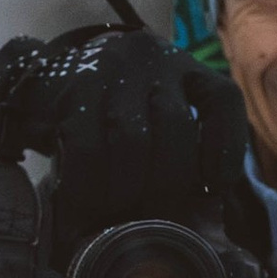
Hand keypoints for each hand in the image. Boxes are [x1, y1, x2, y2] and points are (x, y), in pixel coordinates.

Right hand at [2, 27, 246, 242]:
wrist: (50, 78)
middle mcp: (153, 60)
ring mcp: (112, 70)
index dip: (226, 149)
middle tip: (159, 215)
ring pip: (132, 138)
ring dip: (129, 187)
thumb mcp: (158, 114)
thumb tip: (207, 217)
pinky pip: (87, 147)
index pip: (222, 100)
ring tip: (121, 213)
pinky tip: (89, 203)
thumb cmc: (118, 113)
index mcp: (187, 67)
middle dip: (170, 181)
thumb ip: (185, 150)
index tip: (214, 187)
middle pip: (176, 126)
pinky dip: (90, 184)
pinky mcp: (72, 90)